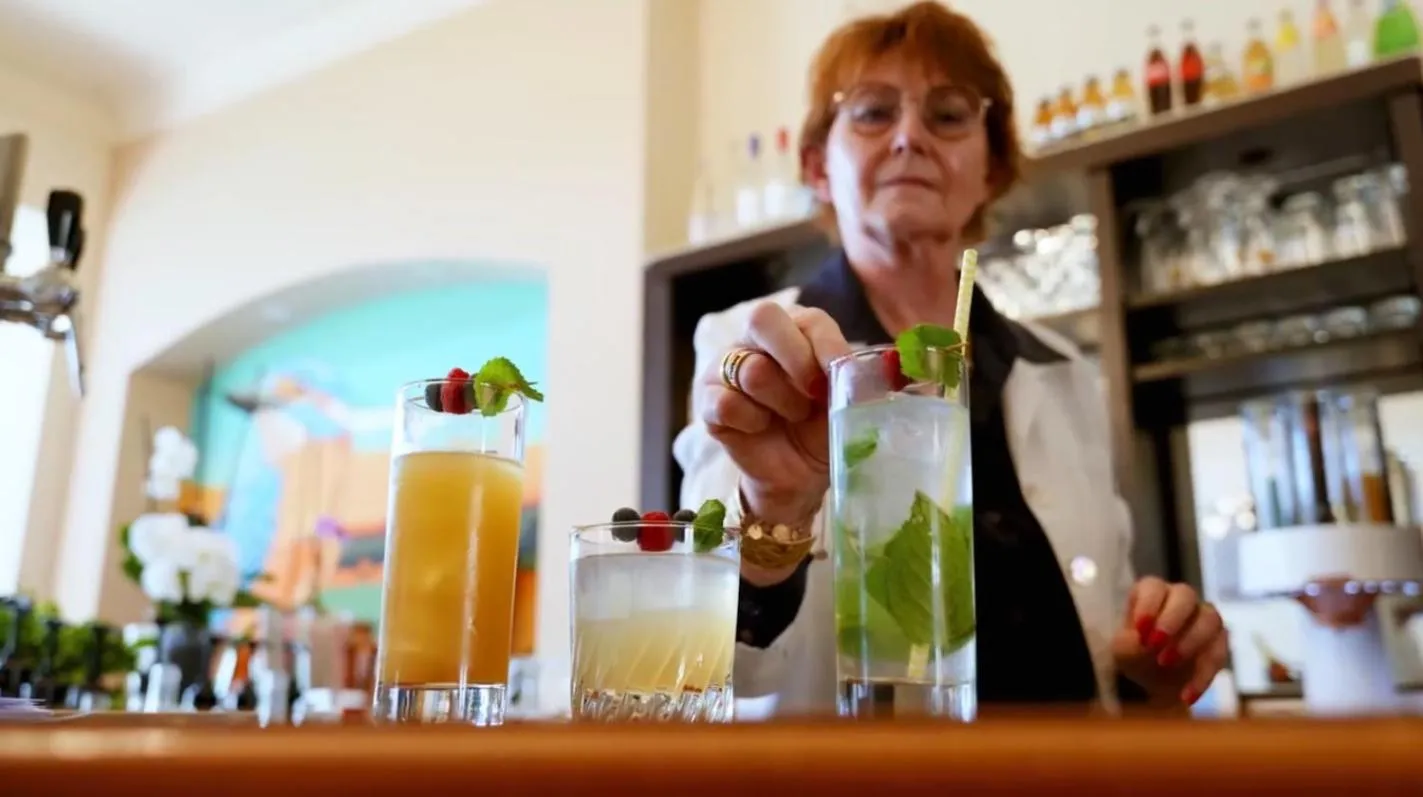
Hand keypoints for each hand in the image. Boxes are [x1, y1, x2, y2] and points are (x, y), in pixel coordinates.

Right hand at [695, 302, 851, 525]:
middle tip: (814, 393)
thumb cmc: (822, 430)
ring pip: (751, 369)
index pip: (808, 319)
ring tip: (792, 417)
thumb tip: (896, 366)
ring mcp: (725, 368)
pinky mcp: (707, 402)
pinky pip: (726, 402)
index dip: (827, 346)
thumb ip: (865, 379)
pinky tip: (761, 429)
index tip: (843, 375)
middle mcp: (755, 339)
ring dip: (782, 401)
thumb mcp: (849, 403)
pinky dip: (752, 421)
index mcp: (795, 330)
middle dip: (796, 358)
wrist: (798, 475)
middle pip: (762, 318)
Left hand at [1111, 577, 1228, 706]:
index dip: (1148, 605)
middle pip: (1185, 595)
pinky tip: (1186, 695)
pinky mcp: (1218, 642)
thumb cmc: (1134, 654)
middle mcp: (1180, 599)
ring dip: (1190, 642)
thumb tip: (1146, 646)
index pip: (1153, 587)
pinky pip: (1218, 653)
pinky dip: (1202, 675)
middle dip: (1171, 619)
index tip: (1140, 630)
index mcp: (1151, 592)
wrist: (1154, 681)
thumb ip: (1130, 644)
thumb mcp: (1123, 652)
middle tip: (1155, 645)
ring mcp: (1203, 618)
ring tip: (1166, 663)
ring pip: (1210, 619)